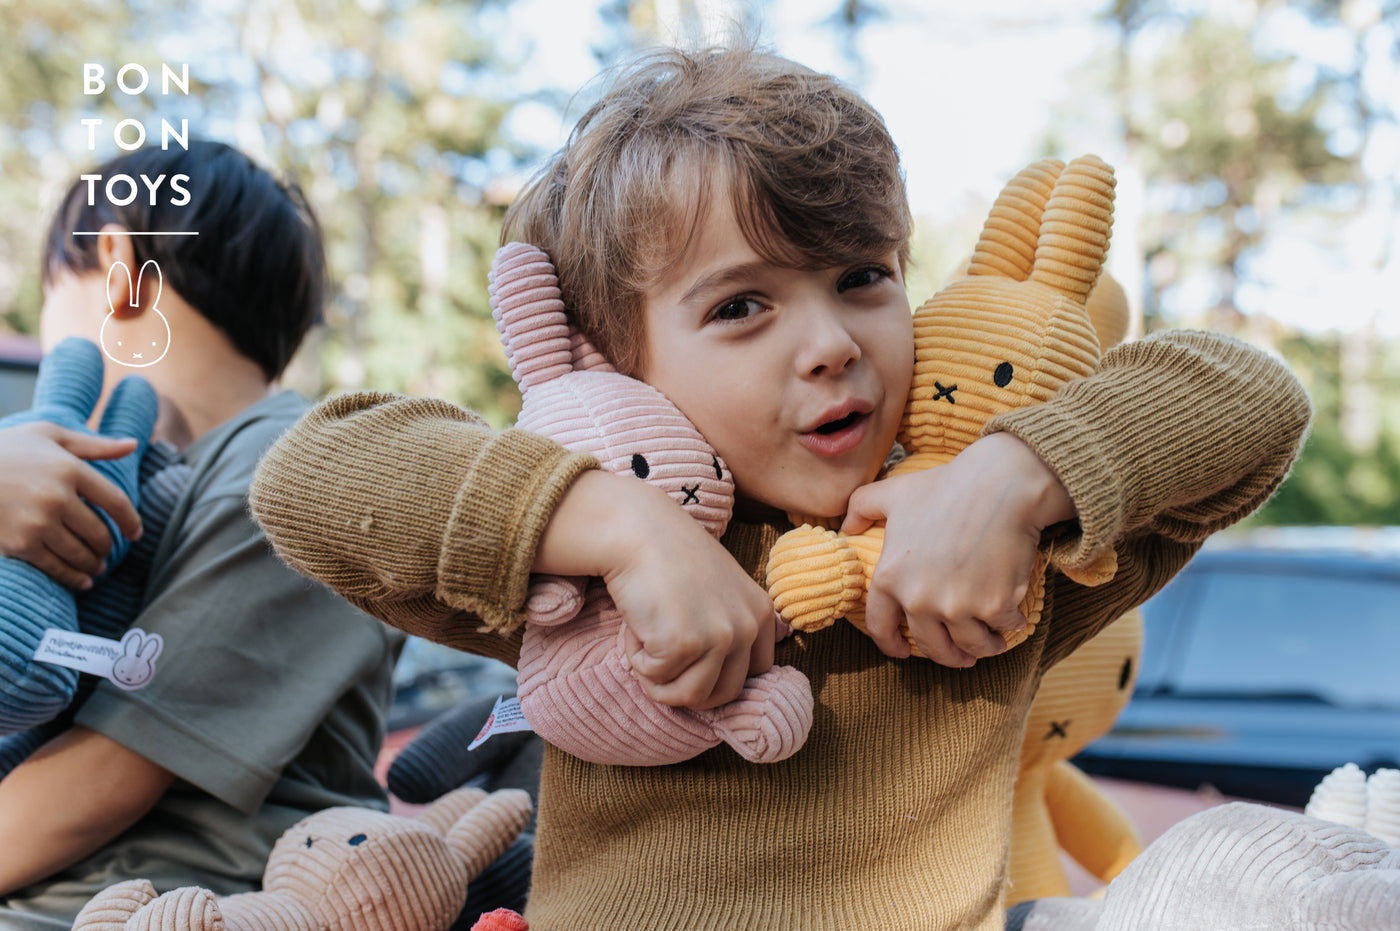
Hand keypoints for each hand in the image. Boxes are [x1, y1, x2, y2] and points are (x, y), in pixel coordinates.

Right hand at [0, 422, 142, 589]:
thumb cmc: (5, 449)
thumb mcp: (48, 435)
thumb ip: (93, 445)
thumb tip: (132, 445)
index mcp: (69, 469)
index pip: (116, 502)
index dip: (131, 521)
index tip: (135, 533)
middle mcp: (57, 497)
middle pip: (99, 532)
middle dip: (108, 546)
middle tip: (109, 552)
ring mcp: (37, 523)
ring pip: (80, 554)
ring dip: (94, 565)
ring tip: (97, 567)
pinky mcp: (19, 544)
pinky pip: (56, 568)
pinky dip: (73, 578)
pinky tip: (82, 581)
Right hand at [535, 469, 776, 709]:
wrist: (637, 531)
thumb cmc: (668, 559)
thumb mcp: (717, 591)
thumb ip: (726, 628)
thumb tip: (713, 686)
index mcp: (761, 612)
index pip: (756, 674)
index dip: (719, 675)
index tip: (692, 664)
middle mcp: (748, 626)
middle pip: (725, 694)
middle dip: (688, 687)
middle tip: (661, 660)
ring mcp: (720, 636)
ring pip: (692, 697)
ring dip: (661, 680)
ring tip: (647, 643)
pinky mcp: (685, 643)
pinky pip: (656, 678)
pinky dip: (638, 659)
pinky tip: (635, 625)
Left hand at [842, 432, 1074, 666]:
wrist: (1000, 484)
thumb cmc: (945, 486)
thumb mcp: (893, 492)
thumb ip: (861, 508)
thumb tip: (846, 528)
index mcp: (889, 578)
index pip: (880, 628)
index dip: (891, 645)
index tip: (903, 652)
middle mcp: (918, 599)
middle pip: (932, 646)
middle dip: (947, 656)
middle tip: (960, 655)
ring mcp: (956, 606)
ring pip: (970, 647)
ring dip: (980, 649)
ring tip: (990, 644)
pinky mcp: (994, 606)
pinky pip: (1002, 628)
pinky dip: (1008, 626)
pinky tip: (1012, 619)